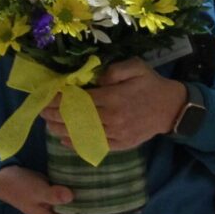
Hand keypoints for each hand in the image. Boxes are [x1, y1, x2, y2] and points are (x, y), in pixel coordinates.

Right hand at [0, 165, 122, 213]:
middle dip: (109, 211)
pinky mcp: (60, 196)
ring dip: (102, 202)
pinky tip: (104, 186)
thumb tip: (71, 196)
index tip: (124, 212)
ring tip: (123, 196)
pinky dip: (92, 193)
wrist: (2, 178)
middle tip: (131, 205)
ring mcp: (60, 208)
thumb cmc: (19, 186)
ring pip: (86, 206)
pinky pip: (80, 196)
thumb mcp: (35, 190)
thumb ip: (53, 194)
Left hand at [41, 58, 186, 150]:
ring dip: (62, 130)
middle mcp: (113, 118)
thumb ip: (114, 70)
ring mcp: (117, 134)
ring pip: (83, 134)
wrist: (171, 108)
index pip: (81, 100)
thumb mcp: (136, 67)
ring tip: (48, 124)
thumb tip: (94, 78)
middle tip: (42, 111)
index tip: (48, 97)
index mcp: (115, 97)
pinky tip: (64, 139)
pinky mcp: (121, 145)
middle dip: (57, 115)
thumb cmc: (151, 84)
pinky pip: (95, 146)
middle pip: (78, 118)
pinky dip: (77, 144)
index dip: (62, 99)